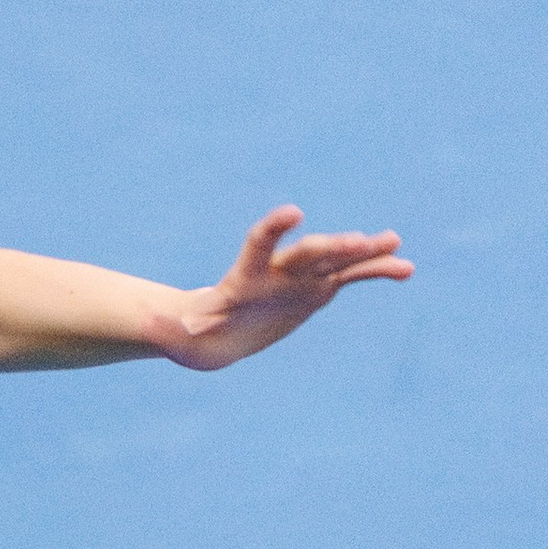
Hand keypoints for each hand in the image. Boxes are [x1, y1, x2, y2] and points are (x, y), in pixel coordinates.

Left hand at [168, 206, 410, 369]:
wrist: (215, 335)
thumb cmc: (192, 334)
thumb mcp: (176, 334)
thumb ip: (163, 326)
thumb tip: (142, 323)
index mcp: (245, 275)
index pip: (260, 243)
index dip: (274, 229)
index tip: (292, 213)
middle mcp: (277, 270)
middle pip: (307, 252)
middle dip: (331, 246)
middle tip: (359, 242)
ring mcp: (301, 278)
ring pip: (337, 260)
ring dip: (364, 253)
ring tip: (394, 244)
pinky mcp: (317, 290)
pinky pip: (351, 278)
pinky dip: (375, 272)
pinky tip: (405, 270)